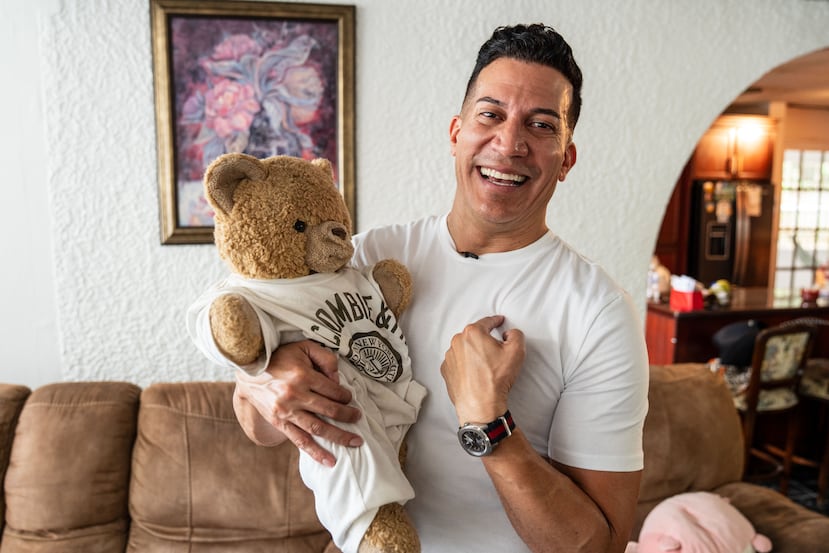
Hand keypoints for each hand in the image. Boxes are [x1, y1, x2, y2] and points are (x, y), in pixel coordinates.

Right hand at [234, 340, 362, 466]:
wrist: (249, 372)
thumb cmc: (280, 358)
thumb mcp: (304, 347)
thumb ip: (325, 358)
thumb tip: (338, 380)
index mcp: (303, 375)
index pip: (333, 390)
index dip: (346, 396)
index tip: (350, 399)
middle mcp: (295, 395)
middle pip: (329, 410)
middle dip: (348, 416)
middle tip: (359, 419)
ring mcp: (287, 411)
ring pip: (318, 428)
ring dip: (339, 437)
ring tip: (355, 443)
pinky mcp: (279, 422)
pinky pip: (299, 440)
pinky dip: (315, 452)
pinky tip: (329, 461)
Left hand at [441, 315, 524, 423]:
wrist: (481, 404)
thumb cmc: (495, 378)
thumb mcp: (516, 351)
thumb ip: (516, 335)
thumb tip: (509, 334)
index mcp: (473, 333)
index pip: (487, 322)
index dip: (496, 321)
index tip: (499, 321)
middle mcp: (457, 342)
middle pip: (475, 336)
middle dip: (485, 340)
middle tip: (496, 352)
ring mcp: (450, 357)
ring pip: (465, 348)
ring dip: (474, 353)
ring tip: (486, 366)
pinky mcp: (446, 371)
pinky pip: (458, 362)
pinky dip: (466, 365)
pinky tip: (475, 373)